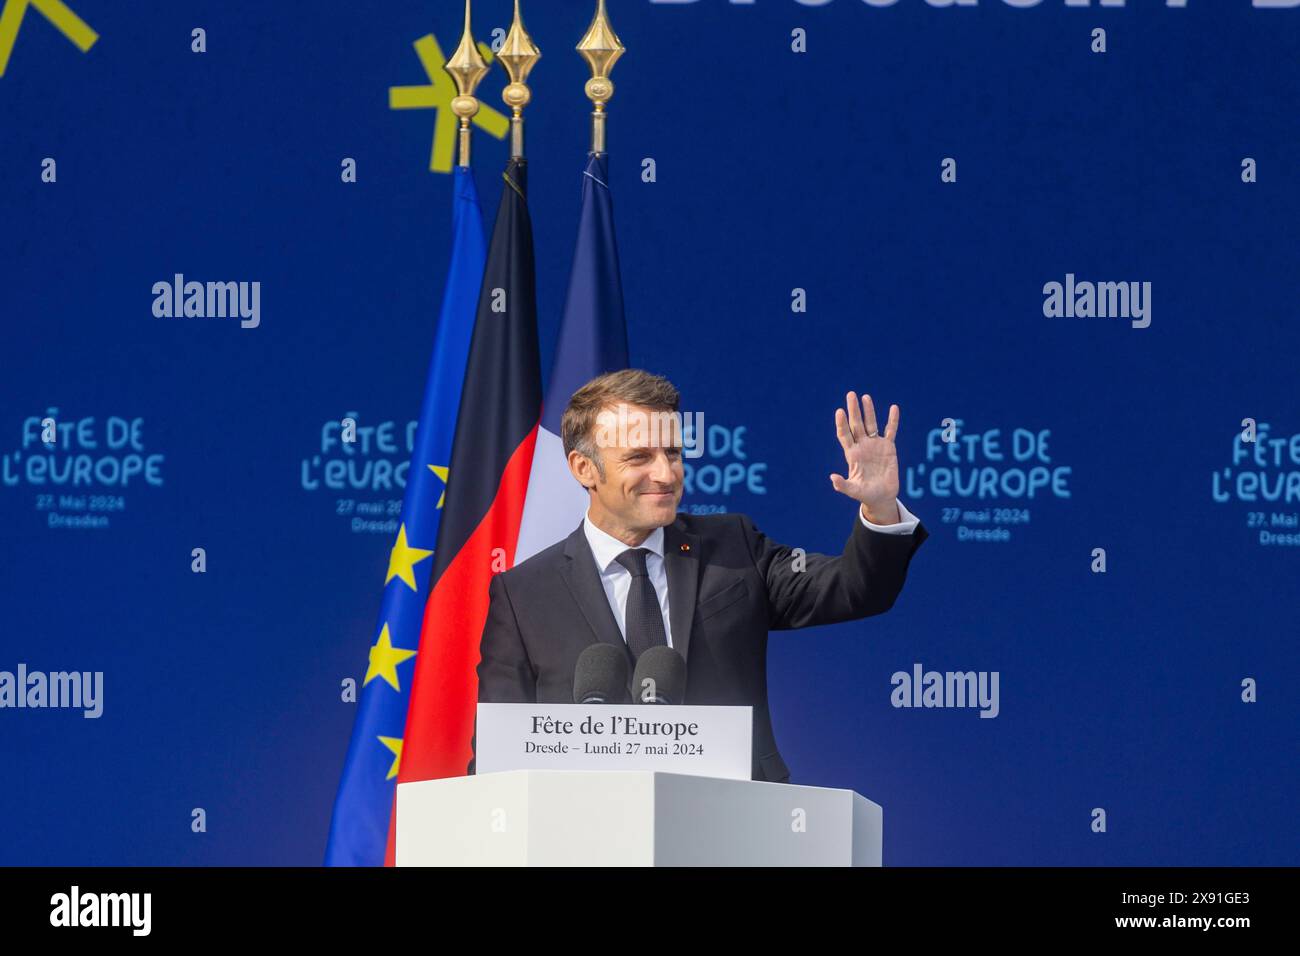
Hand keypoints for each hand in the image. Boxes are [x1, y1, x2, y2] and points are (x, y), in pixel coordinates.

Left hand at [830, 391, 900, 522]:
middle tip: (850, 394)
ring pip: (871, 424)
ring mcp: (875, 445)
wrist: (882, 497)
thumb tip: (832, 478)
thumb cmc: (866, 494)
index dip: (842, 424)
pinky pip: (890, 431)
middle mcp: (862, 446)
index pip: (844, 435)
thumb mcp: (854, 491)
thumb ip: (843, 485)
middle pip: (856, 425)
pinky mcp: (889, 447)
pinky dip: (892, 420)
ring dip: (869, 411)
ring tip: (865, 397)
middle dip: (854, 410)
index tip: (839, 411)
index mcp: (852, 454)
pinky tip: (894, 408)